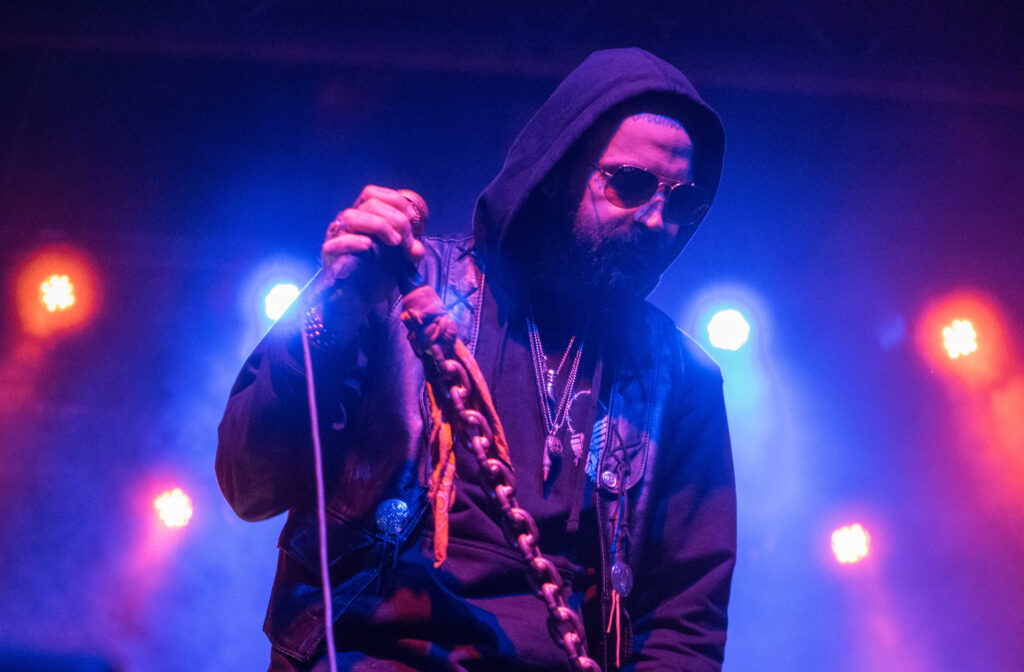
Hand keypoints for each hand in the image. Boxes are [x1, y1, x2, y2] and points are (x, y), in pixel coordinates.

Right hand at [321, 185, 426, 299]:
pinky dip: (354, 241)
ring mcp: (337, 236)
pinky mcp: (329, 254)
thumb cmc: (379, 272)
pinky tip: (369, 246)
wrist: (363, 299)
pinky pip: (337, 242)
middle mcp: (349, 222)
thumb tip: (416, 248)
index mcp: (363, 215)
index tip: (412, 219)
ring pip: (351, 216)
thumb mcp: (401, 258)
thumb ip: (411, 249)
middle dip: (395, 218)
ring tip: (394, 243)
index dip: (395, 201)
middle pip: (369, 202)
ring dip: (379, 225)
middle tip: (405, 241)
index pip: (373, 193)